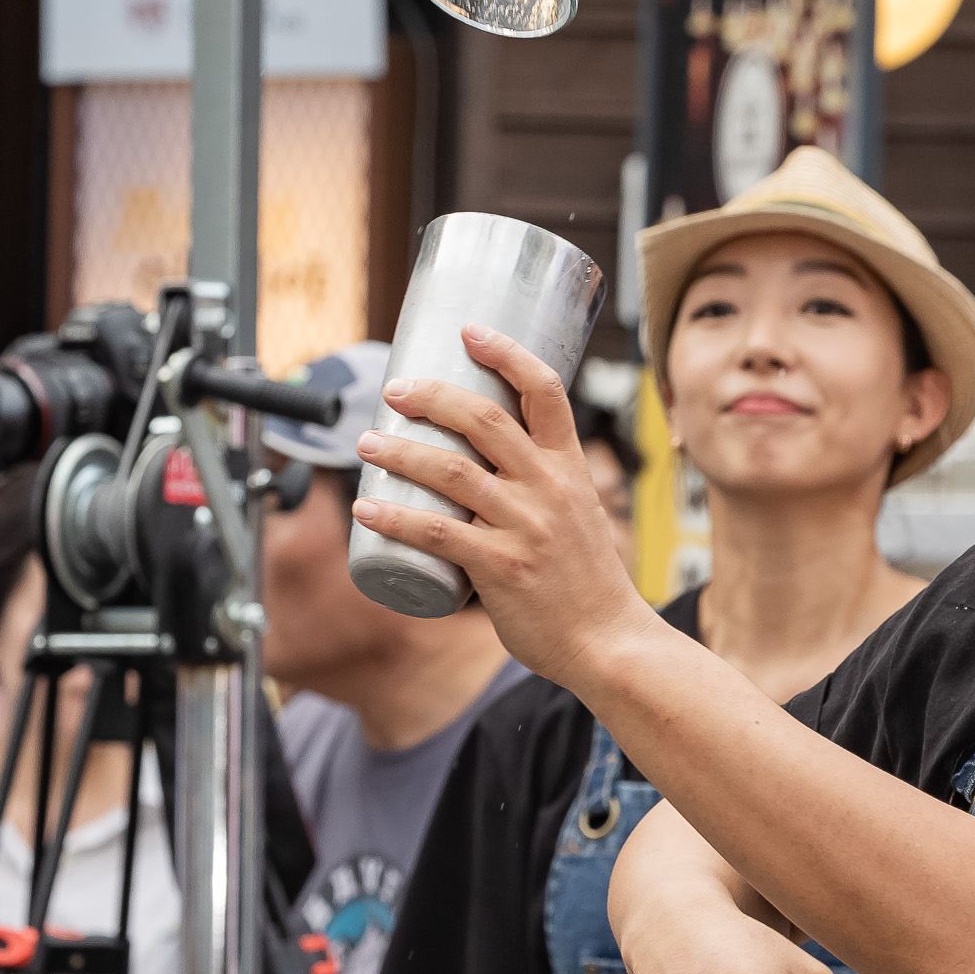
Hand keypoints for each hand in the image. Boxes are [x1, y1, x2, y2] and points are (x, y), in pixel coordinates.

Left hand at [353, 327, 661, 679]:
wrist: (609, 641)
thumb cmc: (587, 584)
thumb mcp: (579, 517)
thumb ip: (539, 492)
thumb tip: (484, 475)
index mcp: (570, 468)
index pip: (544, 390)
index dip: (507, 352)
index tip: (470, 332)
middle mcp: (549, 488)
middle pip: (484, 419)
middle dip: (431, 396)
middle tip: (395, 390)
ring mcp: (526, 526)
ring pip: (452, 472)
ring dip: (400, 451)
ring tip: (366, 443)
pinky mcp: (502, 567)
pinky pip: (439, 534)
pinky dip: (396, 518)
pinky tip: (367, 508)